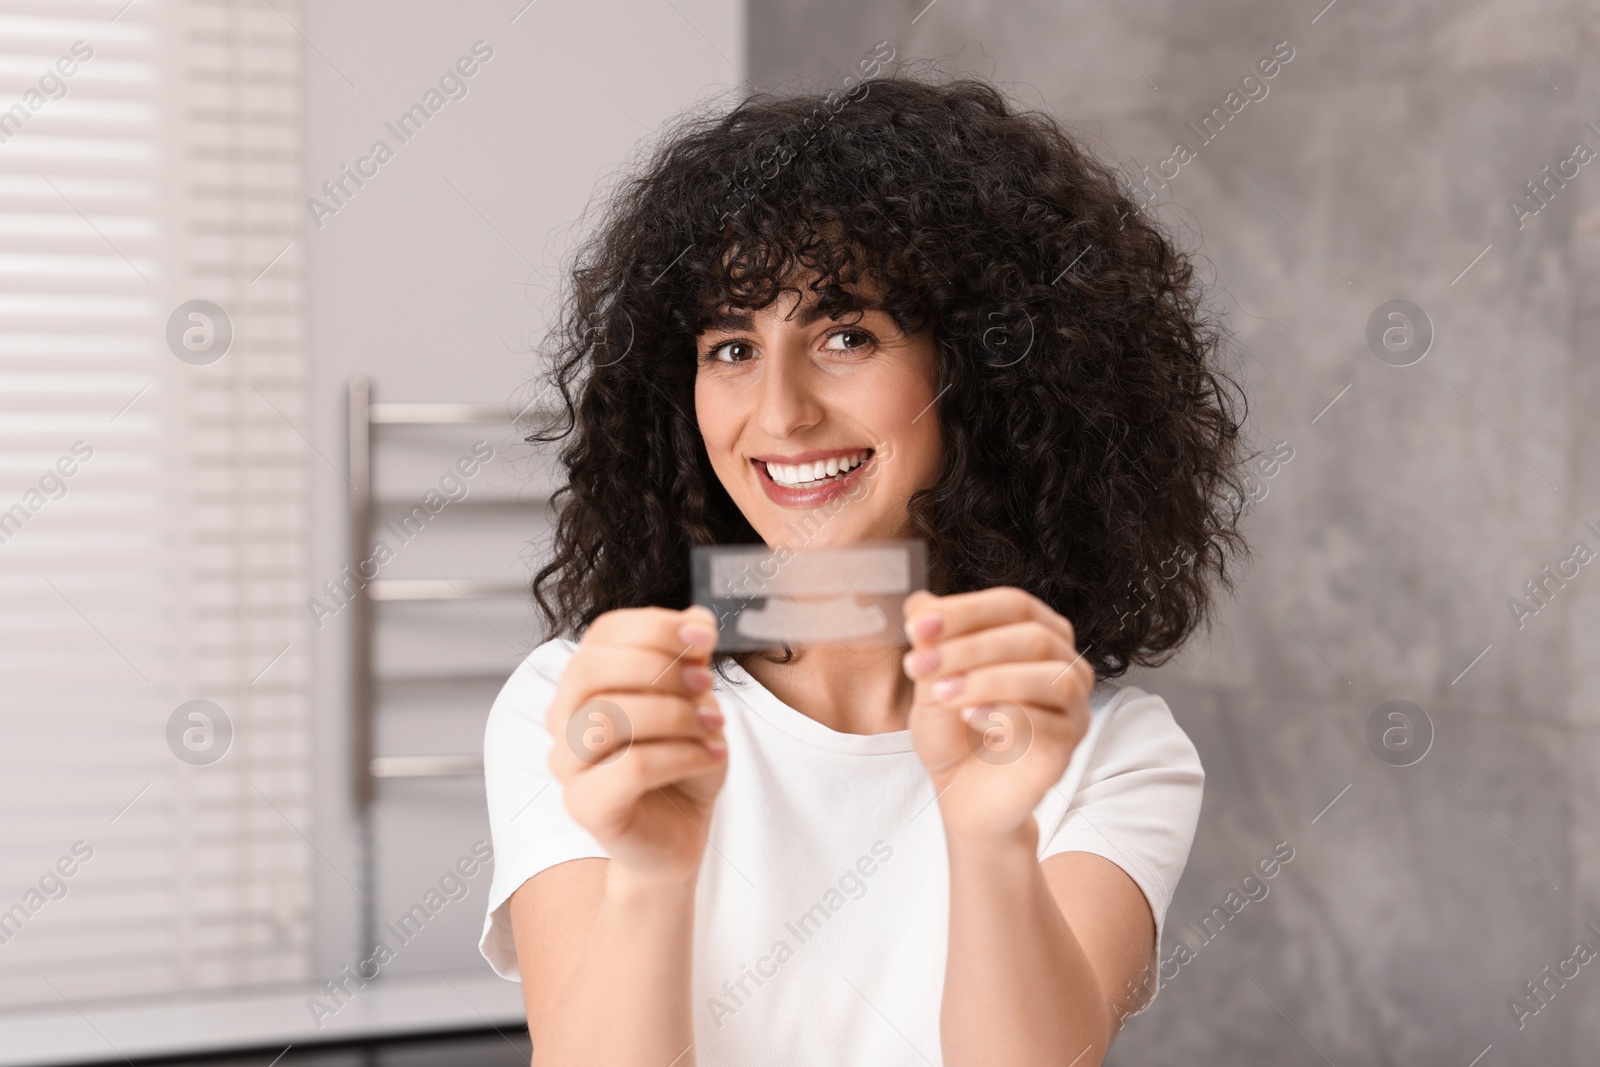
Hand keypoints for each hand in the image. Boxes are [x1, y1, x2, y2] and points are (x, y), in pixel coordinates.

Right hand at [545, 606, 727, 881]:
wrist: (678, 832)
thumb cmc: (680, 763)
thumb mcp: (695, 701)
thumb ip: (690, 660)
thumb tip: (698, 621)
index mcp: (584, 682)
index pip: (603, 634)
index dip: (655, 626)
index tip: (703, 636)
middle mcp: (563, 718)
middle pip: (591, 670)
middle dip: (659, 668)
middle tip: (706, 681)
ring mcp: (567, 765)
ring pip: (608, 718)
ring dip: (674, 714)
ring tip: (715, 724)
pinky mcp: (585, 807)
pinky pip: (630, 768)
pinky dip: (681, 754)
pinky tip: (711, 755)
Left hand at [901, 588, 1093, 840]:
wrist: (963, 793)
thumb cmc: (954, 729)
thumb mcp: (932, 678)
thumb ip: (931, 641)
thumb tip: (920, 603)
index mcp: (1038, 634)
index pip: (1013, 605)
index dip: (964, 611)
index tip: (916, 626)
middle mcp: (1066, 664)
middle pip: (1032, 636)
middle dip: (969, 646)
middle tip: (919, 665)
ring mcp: (1073, 706)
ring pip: (1049, 675)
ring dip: (987, 679)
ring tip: (941, 693)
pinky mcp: (1068, 746)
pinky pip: (1049, 722)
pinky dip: (1004, 714)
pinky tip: (969, 717)